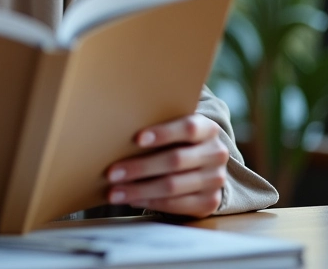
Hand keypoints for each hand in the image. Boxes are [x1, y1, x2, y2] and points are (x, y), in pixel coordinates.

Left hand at [104, 114, 228, 217]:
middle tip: (112, 172)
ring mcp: (215, 180)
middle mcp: (215, 153)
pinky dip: (151, 203)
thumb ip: (157, 123)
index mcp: (207, 128)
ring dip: (139, 190)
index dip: (163, 133)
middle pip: (175, 161)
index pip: (188, 128)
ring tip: (114, 192)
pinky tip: (132, 199)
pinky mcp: (209, 201)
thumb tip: (119, 127)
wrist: (205, 159)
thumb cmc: (178, 137)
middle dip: (140, 167)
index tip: (136, 139)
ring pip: (173, 186)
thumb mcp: (175, 124)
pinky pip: (177, 205)